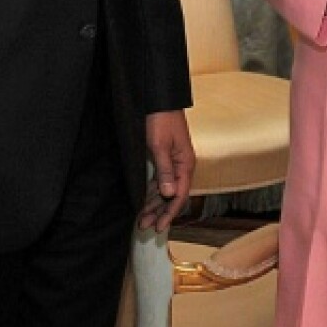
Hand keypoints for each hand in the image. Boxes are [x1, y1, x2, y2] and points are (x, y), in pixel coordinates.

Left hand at [140, 109, 195, 230]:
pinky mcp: (163, 158)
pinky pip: (159, 181)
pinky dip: (151, 193)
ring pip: (165, 190)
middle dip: (159, 213)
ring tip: (141, 219)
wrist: (158, 99)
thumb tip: (170, 194)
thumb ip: (165, 170)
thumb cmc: (160, 119)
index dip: (169, 213)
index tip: (159, 227)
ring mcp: (173, 163)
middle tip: (144, 226)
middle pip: (172, 196)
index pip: (180, 195)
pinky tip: (143, 202)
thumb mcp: (160, 145)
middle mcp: (181, 166)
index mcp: (185, 164)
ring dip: (154, 205)